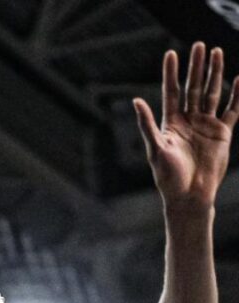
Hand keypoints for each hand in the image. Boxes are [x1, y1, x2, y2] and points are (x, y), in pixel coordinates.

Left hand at [134, 43, 238, 214]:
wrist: (190, 194)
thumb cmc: (168, 176)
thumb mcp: (156, 148)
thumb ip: (147, 124)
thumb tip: (136, 101)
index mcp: (170, 122)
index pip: (172, 92)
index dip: (171, 73)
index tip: (170, 53)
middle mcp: (188, 120)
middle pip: (193, 87)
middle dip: (196, 67)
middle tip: (199, 45)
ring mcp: (206, 125)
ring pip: (212, 93)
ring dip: (215, 74)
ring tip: (218, 52)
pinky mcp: (222, 133)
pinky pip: (232, 109)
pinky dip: (238, 95)